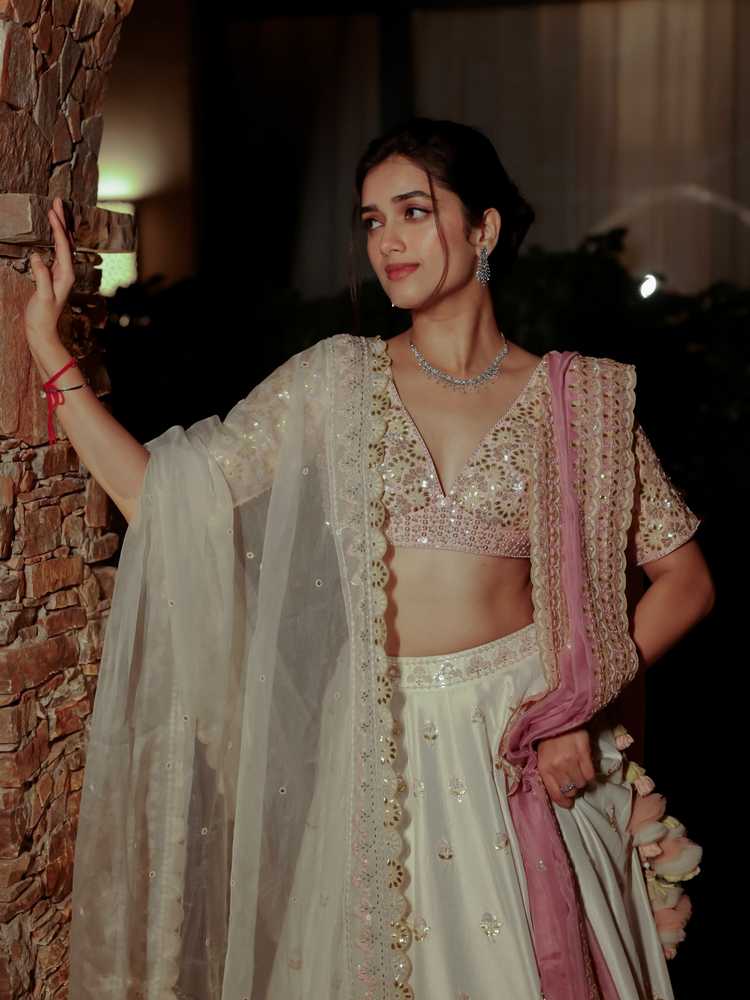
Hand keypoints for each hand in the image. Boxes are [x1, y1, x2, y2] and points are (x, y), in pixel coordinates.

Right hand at [25, 197, 75, 341]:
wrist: (44, 331)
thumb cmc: (43, 316)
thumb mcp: (43, 297)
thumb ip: (41, 277)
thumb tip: (37, 256)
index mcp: (66, 275)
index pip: (63, 246)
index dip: (58, 227)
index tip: (52, 210)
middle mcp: (67, 272)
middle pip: (66, 241)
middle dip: (62, 221)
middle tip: (57, 201)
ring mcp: (62, 274)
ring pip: (63, 245)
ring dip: (60, 227)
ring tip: (55, 210)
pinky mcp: (55, 276)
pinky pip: (57, 252)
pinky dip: (56, 238)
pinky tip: (53, 233)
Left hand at [536, 727, 594, 808]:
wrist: (558, 716)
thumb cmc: (549, 738)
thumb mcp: (542, 756)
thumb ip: (547, 773)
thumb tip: (557, 792)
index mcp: (544, 768)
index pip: (556, 795)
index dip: (564, 802)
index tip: (569, 803)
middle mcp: (556, 766)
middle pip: (571, 790)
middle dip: (573, 789)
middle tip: (574, 781)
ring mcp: (570, 759)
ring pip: (581, 783)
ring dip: (582, 781)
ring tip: (579, 772)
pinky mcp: (583, 752)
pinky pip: (590, 774)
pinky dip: (590, 774)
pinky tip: (586, 767)